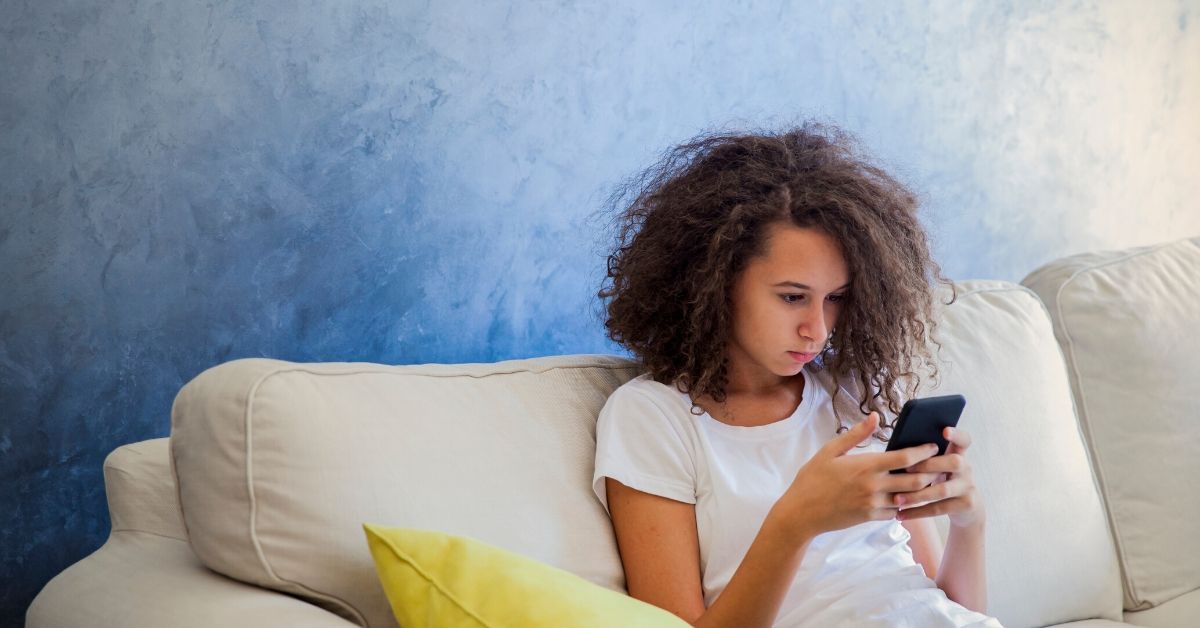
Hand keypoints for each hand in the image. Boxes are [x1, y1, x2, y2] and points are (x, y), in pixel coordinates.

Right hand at [770, 412, 942, 542]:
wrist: (801, 513)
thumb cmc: (812, 479)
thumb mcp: (829, 451)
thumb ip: (855, 434)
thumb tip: (874, 417)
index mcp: (865, 466)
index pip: (905, 459)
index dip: (923, 452)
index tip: (932, 446)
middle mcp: (873, 486)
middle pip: (915, 480)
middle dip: (931, 472)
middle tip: (938, 465)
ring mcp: (873, 504)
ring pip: (910, 498)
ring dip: (922, 490)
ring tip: (930, 480)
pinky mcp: (870, 518)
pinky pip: (897, 512)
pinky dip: (906, 504)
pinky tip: (909, 497)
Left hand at [894, 426, 984, 527]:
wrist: (967, 509)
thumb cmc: (943, 480)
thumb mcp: (939, 466)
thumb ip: (927, 457)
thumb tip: (896, 450)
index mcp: (959, 454)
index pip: (963, 440)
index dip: (957, 434)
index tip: (945, 430)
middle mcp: (966, 468)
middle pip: (954, 462)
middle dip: (929, 465)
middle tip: (906, 468)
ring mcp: (968, 487)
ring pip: (942, 490)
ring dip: (917, 495)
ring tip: (896, 499)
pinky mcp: (966, 505)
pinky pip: (939, 508)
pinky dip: (918, 512)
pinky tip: (901, 515)